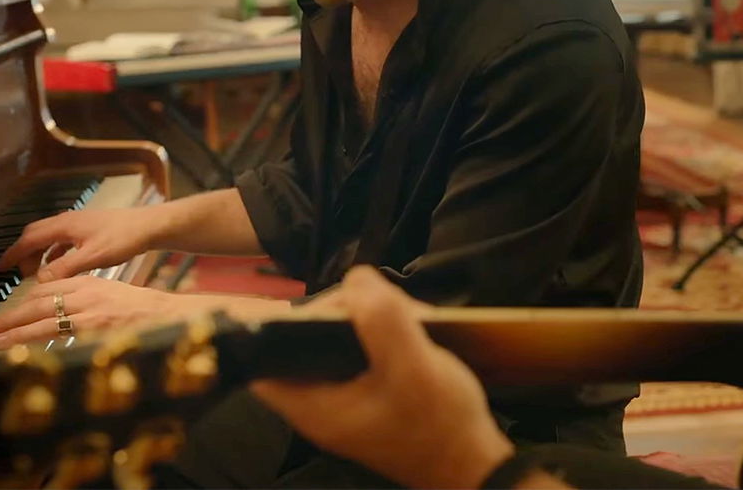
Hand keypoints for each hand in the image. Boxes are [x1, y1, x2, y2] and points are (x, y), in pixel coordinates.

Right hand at [0, 205, 159, 280]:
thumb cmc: (124, 238)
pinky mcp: (88, 229)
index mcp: (65, 225)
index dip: (12, 254)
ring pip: (48, 237)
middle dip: (23, 253)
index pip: (29, 239)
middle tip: (15, 273)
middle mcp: (68, 221)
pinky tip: (58, 266)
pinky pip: (62, 240)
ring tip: (34, 273)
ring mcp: (78, 223)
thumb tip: (39, 280)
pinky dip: (53, 253)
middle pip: (35, 235)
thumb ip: (65, 268)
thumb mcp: (93, 257)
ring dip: (38, 254)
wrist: (149, 225)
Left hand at [0, 277, 287, 347]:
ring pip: (41, 319)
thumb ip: (87, 307)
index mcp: (89, 284)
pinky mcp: (95, 326)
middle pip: (37, 303)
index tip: (5, 317)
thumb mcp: (112, 300)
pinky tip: (20, 350)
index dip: (22, 305)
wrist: (173, 318)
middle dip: (10, 318)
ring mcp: (90, 310)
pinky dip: (35, 341)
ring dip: (14, 332)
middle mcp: (86, 293)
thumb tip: (63, 320)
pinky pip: (58, 334)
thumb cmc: (145, 314)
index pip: (46, 291)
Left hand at [250, 267, 514, 488]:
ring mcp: (348, 399)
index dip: (284, 325)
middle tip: (391, 308)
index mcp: (313, 405)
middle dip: (349, 313)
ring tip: (416, 322)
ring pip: (342, 340)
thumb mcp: (413, 365)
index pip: (265, 361)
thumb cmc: (440, 423)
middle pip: (310, 338)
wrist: (477, 464)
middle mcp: (322, 403)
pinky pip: (366, 353)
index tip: (329, 306)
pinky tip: (421, 335)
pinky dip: (390, 336)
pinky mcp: (371, 394)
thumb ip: (381, 318)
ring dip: (378, 321)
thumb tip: (356, 279)